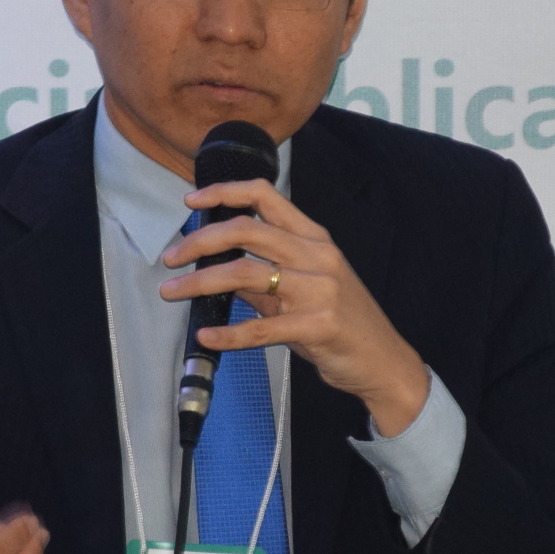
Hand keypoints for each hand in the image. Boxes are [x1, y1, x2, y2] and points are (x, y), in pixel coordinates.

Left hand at [162, 179, 431, 435]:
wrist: (384, 361)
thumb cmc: (343, 322)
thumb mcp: (307, 286)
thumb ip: (265, 273)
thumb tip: (217, 265)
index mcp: (314, 237)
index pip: (265, 196)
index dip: (224, 191)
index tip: (191, 201)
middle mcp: (317, 255)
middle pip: (246, 230)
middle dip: (199, 240)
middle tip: (171, 257)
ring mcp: (319, 289)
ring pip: (245, 273)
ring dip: (199, 282)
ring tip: (172, 291)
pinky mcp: (317, 325)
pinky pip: (260, 327)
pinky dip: (227, 333)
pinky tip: (206, 336)